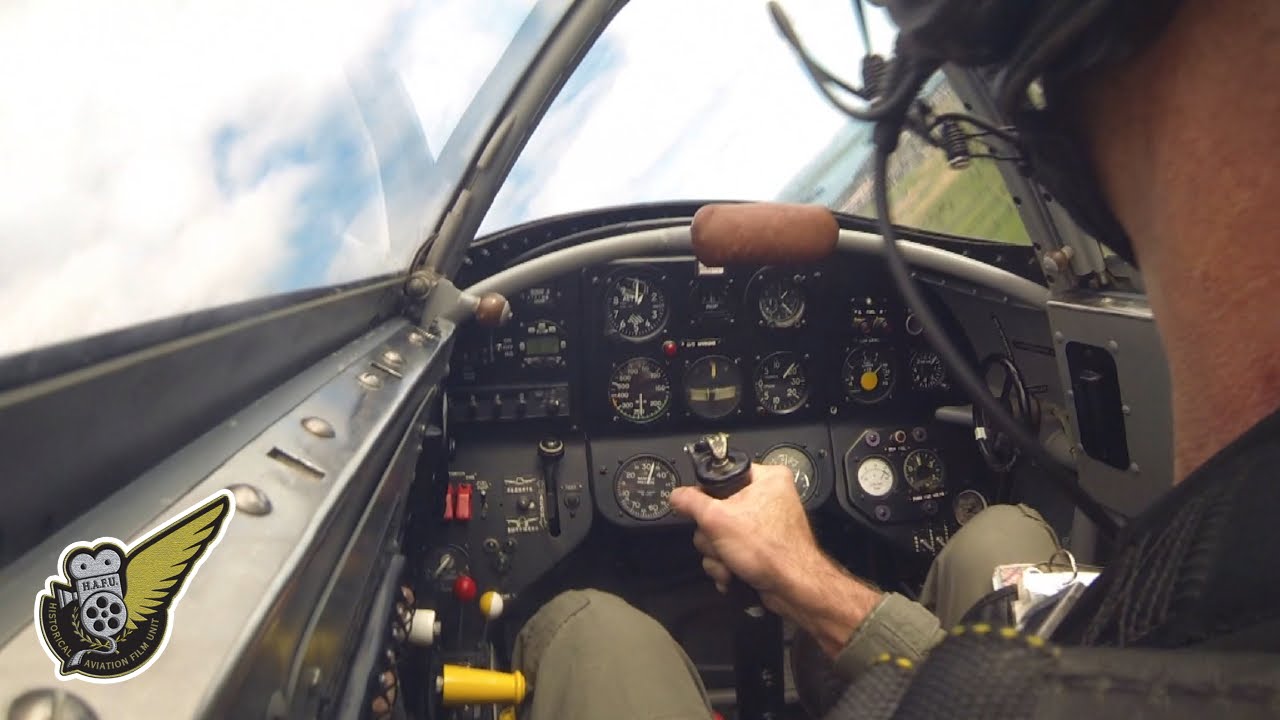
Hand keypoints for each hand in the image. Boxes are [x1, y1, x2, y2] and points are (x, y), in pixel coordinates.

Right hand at [670, 463, 882, 655]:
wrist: (793, 589)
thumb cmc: (766, 548)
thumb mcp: (718, 519)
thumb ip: (691, 503)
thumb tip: (676, 495)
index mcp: (766, 478)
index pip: (722, 476)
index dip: (707, 496)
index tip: (704, 513)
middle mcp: (768, 497)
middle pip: (716, 509)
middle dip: (713, 536)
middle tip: (722, 543)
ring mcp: (764, 525)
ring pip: (720, 534)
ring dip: (717, 555)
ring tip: (730, 564)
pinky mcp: (760, 547)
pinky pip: (731, 549)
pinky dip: (727, 564)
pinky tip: (732, 575)